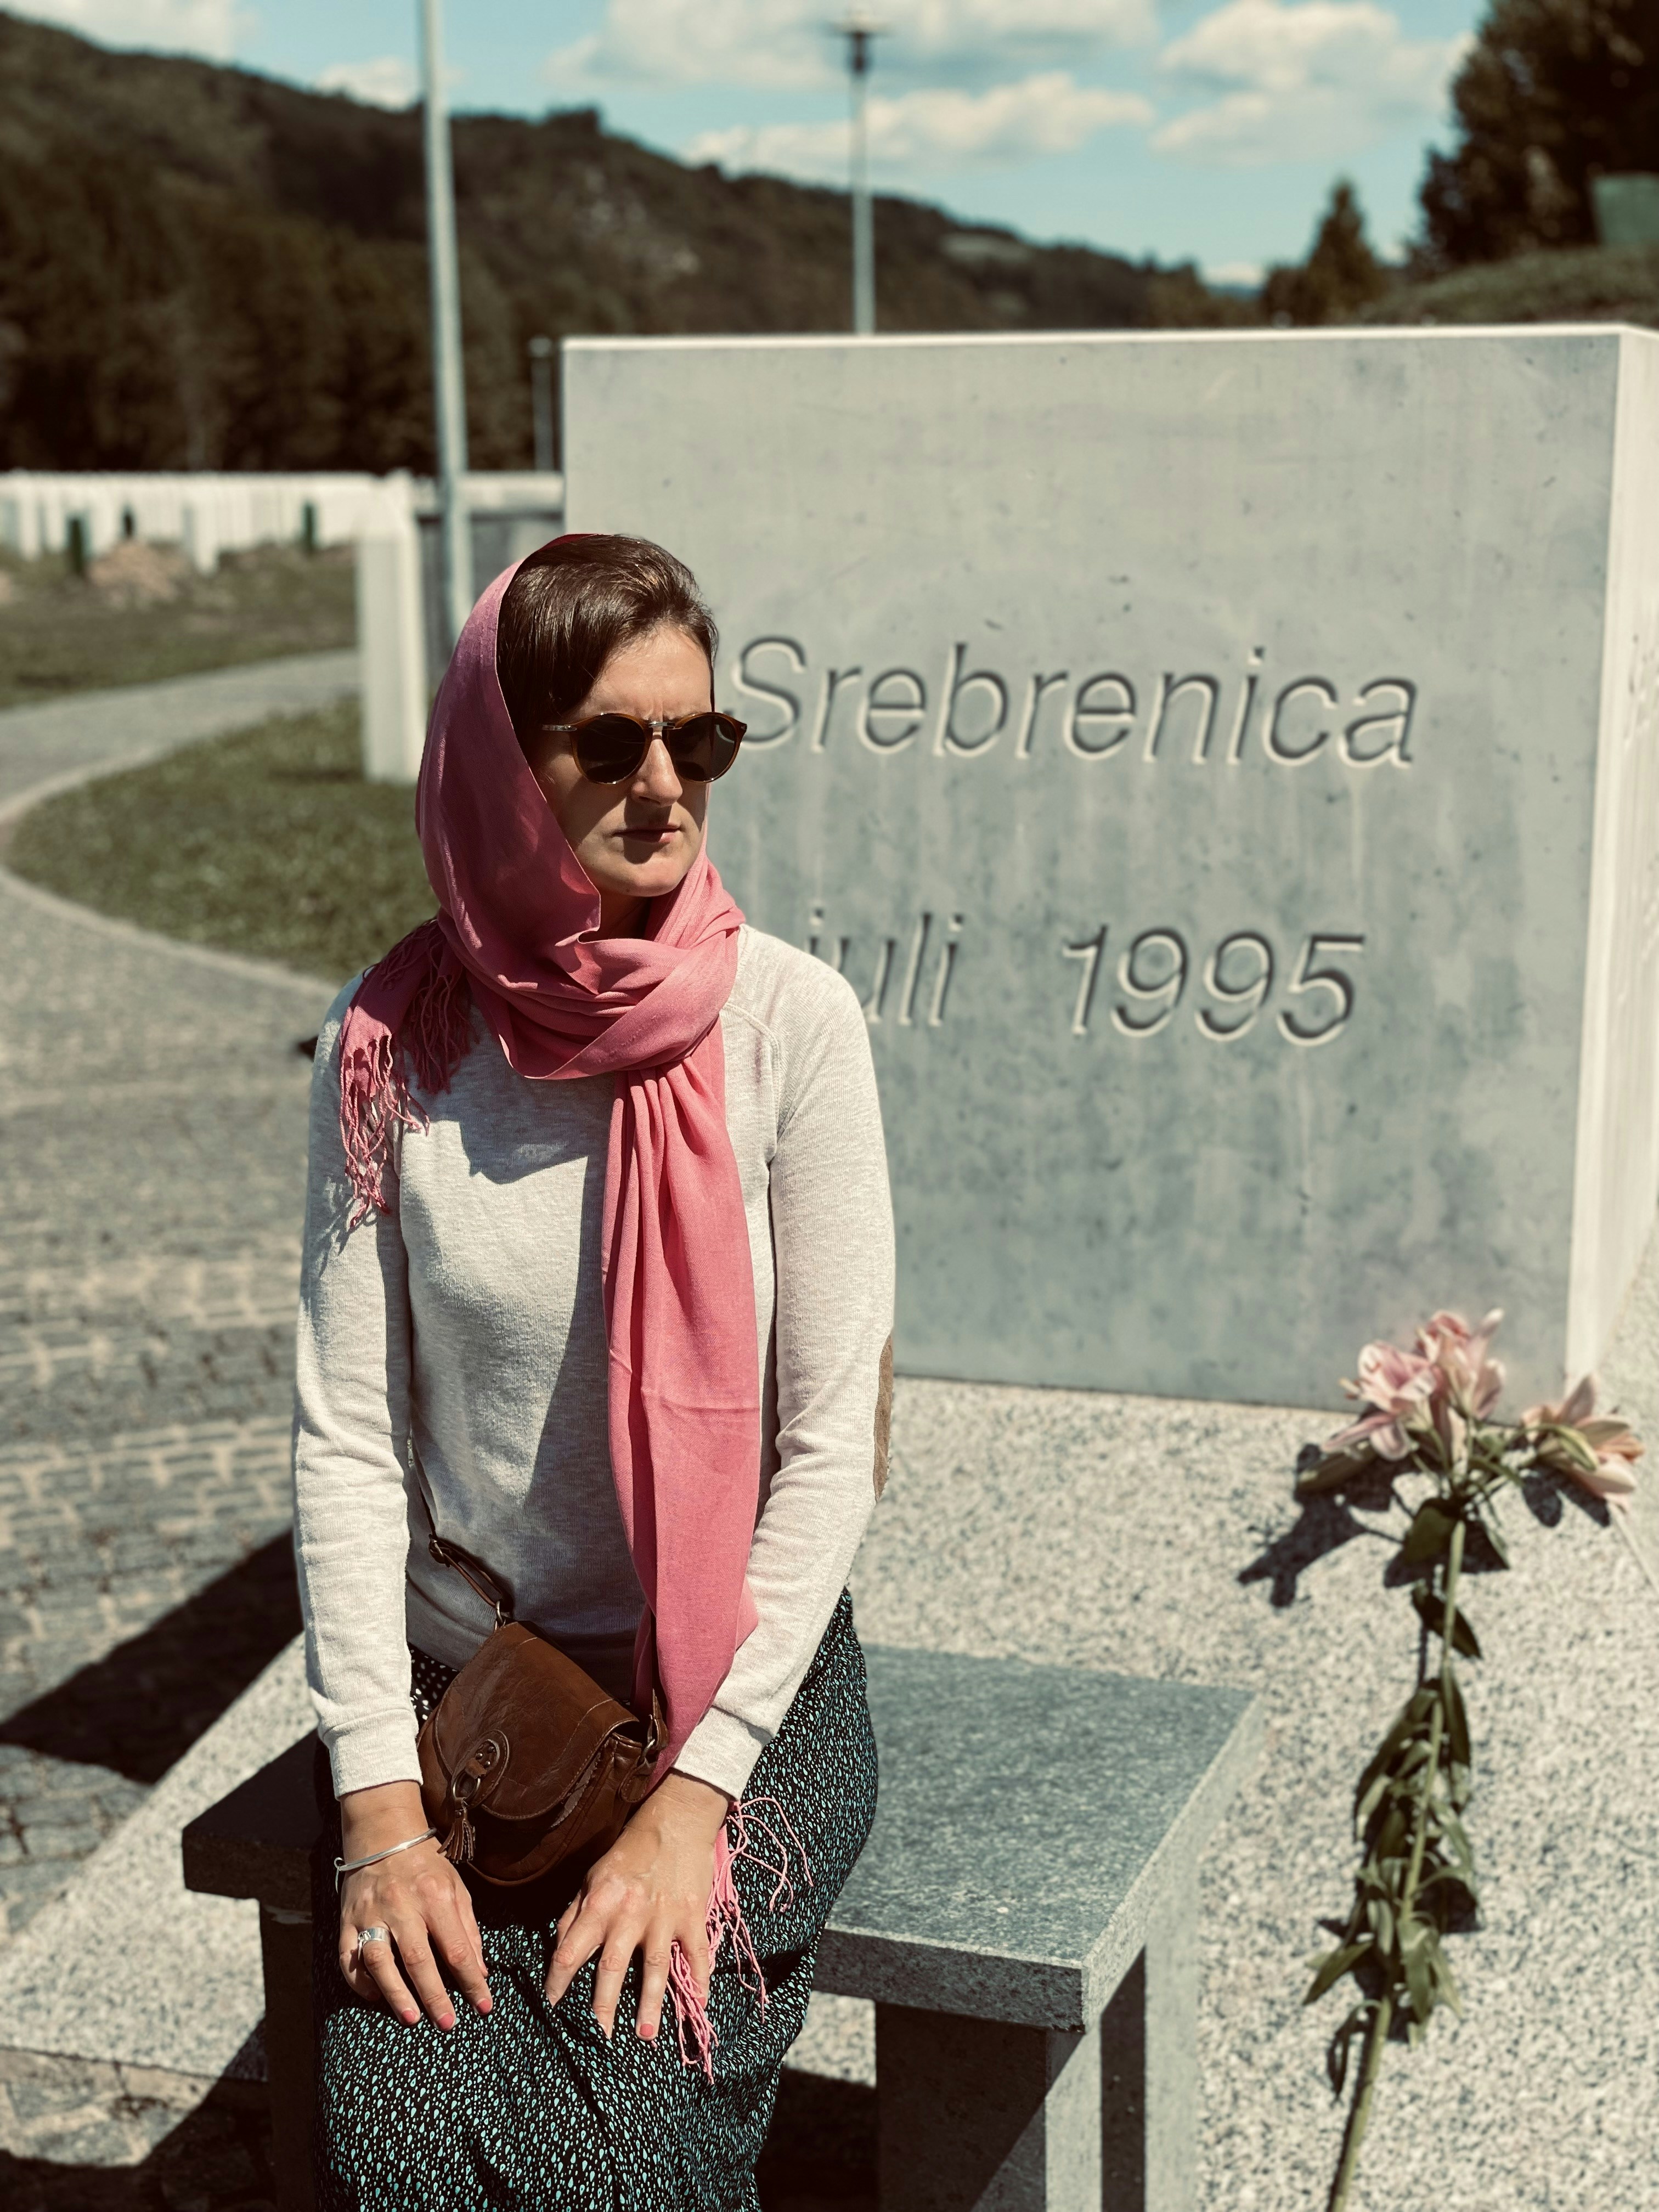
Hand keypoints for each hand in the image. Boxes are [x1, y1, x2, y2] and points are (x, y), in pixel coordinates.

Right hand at [337, 1780, 491, 2029]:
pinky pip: (348, 1958)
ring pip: (379, 1961)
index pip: (457, 1948)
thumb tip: (480, 1971)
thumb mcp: (457, 1889)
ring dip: (395, 1994)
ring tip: (410, 2019)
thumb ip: (468, 1930)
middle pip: (418, 1959)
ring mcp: (371, 1913)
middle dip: (434, 1996)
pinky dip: (360, 1982)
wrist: (384, 1834)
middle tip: (447, 2025)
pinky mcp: (347, 1920)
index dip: (472, 1981)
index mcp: (435, 1896)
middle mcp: (402, 1905)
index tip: (484, 2007)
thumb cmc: (426, 1867)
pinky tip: (375, 1997)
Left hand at [545, 1772, 729, 2041]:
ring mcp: (664, 1916)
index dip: (557, 1984)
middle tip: (597, 2042)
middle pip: (611, 1968)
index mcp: (599, 1904)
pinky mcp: (692, 1915)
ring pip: (654, 1967)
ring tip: (646, 2035)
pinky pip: (695, 1952)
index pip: (569, 1952)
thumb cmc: (629, 1850)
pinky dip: (700, 1976)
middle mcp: (629, 1914)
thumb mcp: (592, 1876)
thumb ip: (574, 1914)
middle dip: (602, 2008)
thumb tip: (558, 1950)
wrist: (677, 1819)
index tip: (552, 2009)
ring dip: (650, 2003)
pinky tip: (699, 2000)